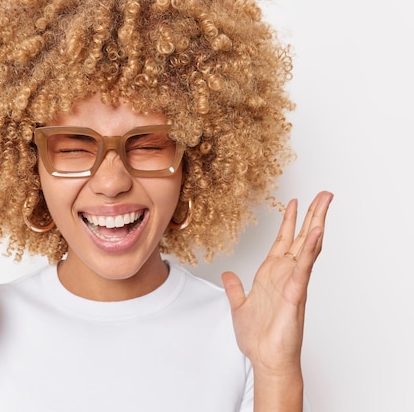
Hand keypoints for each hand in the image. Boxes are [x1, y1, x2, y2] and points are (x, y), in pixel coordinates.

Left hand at [221, 191, 332, 374]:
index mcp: (271, 274)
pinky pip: (303, 268)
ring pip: (307, 247)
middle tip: (324, 194)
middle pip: (301, 238)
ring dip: (316, 225)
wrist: (265, 359)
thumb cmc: (258, 337)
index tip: (294, 202)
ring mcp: (292, 282)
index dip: (289, 221)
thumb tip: (228, 275)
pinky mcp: (295, 294)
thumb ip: (235, 288)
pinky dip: (310, 250)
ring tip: (325, 203)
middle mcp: (284, 274)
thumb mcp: (239, 306)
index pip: (283, 241)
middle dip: (311, 215)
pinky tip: (316, 233)